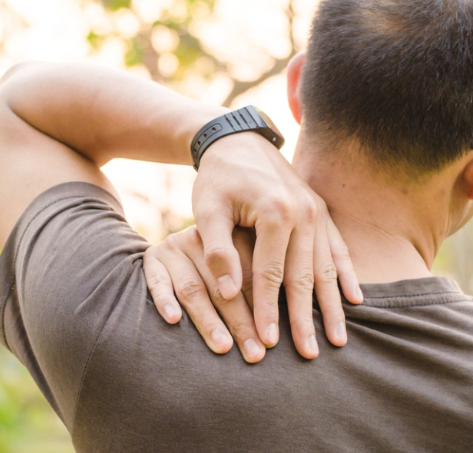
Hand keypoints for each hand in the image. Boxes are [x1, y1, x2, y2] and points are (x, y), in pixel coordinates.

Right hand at [144, 226, 266, 362]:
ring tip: (222, 347)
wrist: (173, 257)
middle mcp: (204, 239)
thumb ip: (257, 293)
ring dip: (208, 320)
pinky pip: (157, 281)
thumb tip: (282, 332)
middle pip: (223, 286)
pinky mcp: (152, 258)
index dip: (261, 310)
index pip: (249, 276)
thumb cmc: (222, 279)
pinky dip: (165, 300)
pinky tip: (174, 320)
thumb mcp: (240, 276)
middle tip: (254, 353)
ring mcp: (176, 246)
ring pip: (193, 287)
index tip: (271, 341)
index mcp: (233, 237)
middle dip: (240, 323)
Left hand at [190, 132, 362, 358]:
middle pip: (305, 277)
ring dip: (332, 305)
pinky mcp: (321, 210)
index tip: (268, 342)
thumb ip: (218, 251)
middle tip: (310, 355)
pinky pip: (339, 248)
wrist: (238, 142)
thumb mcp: (207, 210)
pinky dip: (346, 275)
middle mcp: (305, 213)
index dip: (269, 311)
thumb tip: (231, 294)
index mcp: (275, 213)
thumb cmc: (217, 179)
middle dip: (306, 319)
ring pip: (327, 267)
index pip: (271, 274)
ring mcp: (318, 211)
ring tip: (337, 339)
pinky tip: (355, 298)